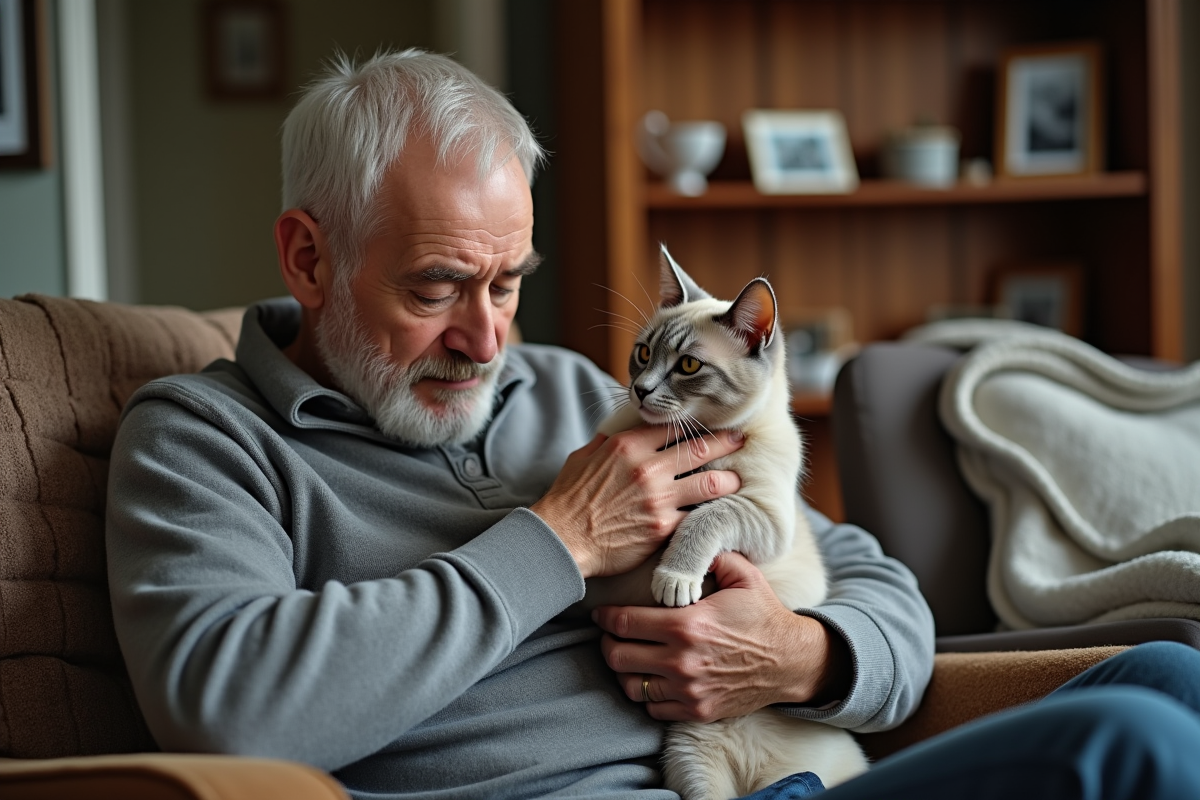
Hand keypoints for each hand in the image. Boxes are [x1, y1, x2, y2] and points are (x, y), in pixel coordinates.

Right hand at [530, 427, 742, 578]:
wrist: (561, 539)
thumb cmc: (568, 498)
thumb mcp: (584, 456)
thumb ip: (609, 441)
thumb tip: (623, 430)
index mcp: (627, 446)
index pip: (673, 427)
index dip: (696, 425)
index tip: (710, 424)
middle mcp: (647, 468)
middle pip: (700, 449)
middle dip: (726, 443)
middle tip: (741, 440)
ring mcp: (658, 498)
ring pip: (709, 483)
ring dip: (728, 480)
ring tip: (737, 479)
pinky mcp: (663, 527)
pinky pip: (696, 516)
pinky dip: (709, 513)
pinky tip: (719, 512)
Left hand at [594, 552, 850, 721]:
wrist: (791, 661)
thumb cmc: (764, 616)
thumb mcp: (742, 575)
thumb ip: (710, 554)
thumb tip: (685, 538)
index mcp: (687, 625)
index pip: (625, 622)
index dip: (605, 617)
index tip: (601, 613)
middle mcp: (682, 661)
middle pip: (618, 657)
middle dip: (607, 643)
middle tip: (610, 635)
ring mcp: (689, 689)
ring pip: (631, 687)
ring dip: (623, 672)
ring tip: (627, 657)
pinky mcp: (697, 710)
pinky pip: (653, 708)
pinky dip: (647, 695)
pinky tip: (651, 678)